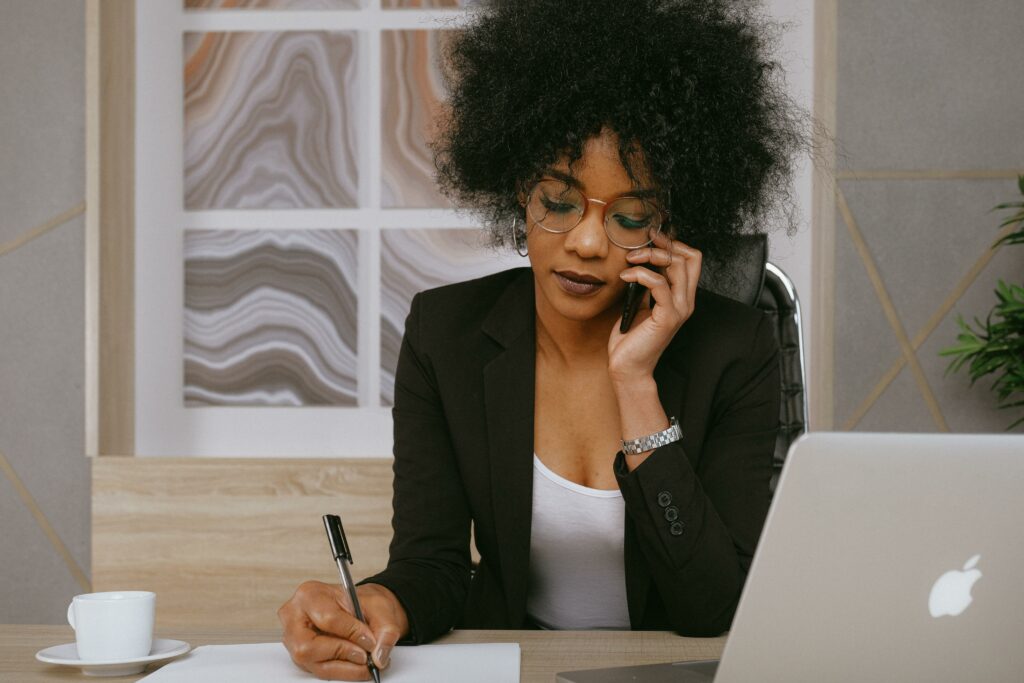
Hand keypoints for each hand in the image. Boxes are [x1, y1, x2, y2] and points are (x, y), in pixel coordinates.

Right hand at [279, 580, 408, 680]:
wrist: (360, 609)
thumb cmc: (363, 603)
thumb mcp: (381, 608)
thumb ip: (385, 631)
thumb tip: (379, 656)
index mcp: (310, 595)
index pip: (328, 618)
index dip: (352, 633)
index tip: (370, 641)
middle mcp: (294, 617)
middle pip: (309, 646)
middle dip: (342, 653)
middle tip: (365, 655)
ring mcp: (293, 639)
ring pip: (313, 663)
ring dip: (344, 667)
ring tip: (364, 661)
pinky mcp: (301, 656)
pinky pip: (319, 671)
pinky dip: (341, 671)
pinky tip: (356, 664)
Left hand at [608, 231, 701, 384]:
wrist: (627, 367)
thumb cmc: (631, 338)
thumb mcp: (639, 304)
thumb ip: (647, 285)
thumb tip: (640, 262)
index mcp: (682, 297)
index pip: (691, 258)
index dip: (673, 243)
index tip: (650, 238)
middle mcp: (686, 301)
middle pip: (690, 257)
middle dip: (663, 244)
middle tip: (638, 246)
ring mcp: (679, 309)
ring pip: (677, 266)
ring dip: (650, 256)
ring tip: (630, 259)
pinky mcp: (667, 317)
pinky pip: (659, 284)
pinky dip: (641, 274)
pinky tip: (625, 276)